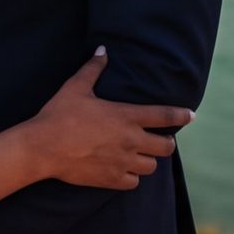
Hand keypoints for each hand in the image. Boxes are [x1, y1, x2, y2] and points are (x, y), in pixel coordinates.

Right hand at [30, 49, 192, 190]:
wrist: (43, 147)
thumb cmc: (59, 114)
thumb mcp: (76, 87)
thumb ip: (93, 69)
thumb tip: (102, 49)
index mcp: (126, 116)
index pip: (165, 116)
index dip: (181, 115)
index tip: (191, 115)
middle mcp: (130, 140)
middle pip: (166, 147)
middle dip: (165, 143)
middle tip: (158, 139)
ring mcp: (122, 162)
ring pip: (151, 167)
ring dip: (148, 160)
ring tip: (139, 155)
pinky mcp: (111, 179)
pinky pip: (133, 183)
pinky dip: (131, 177)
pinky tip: (123, 170)